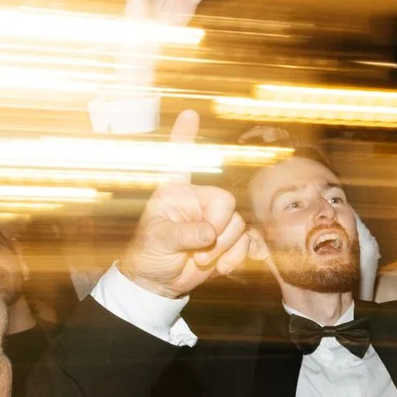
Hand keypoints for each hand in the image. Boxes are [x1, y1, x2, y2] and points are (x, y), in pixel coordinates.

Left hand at [119, 110, 246, 297]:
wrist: (158, 282)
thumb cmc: (148, 255)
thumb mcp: (159, 241)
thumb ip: (183, 234)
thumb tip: (209, 233)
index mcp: (174, 192)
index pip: (180, 159)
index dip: (185, 137)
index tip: (189, 113)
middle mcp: (198, 201)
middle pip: (227, 202)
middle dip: (218, 230)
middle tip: (199, 250)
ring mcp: (215, 220)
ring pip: (239, 225)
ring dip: (224, 249)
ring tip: (201, 261)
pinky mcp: (228, 241)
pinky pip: (248, 242)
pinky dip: (239, 256)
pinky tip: (223, 267)